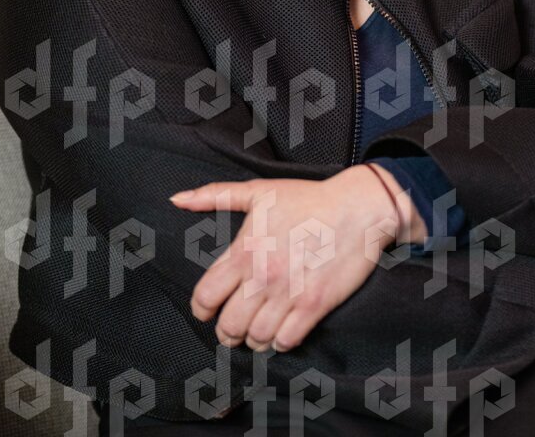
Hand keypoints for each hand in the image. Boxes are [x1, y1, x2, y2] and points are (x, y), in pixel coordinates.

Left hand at [169, 165, 406, 351]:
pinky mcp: (315, 305)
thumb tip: (177, 199)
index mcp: (244, 251)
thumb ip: (214, 196)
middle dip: (227, 331)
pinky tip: (283, 330)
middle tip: (233, 327)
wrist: (357, 208)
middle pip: (228, 326)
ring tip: (258, 330)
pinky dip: (280, 342)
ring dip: (254, 339)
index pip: (205, 297)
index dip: (202, 310)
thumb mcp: (259, 191)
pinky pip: (286, 341)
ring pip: (256, 338)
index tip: (208, 311)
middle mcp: (262, 276)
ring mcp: (289, 293)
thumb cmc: (307, 198)